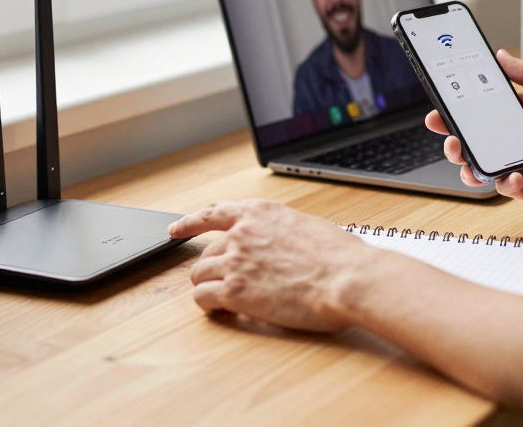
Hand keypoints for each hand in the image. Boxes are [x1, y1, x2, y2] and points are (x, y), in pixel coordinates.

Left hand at [169, 200, 376, 331]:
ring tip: (226, 300)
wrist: (347, 278)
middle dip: (213, 269)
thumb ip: (281, 232)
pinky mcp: (234, 291)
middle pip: (207, 252)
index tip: (175, 229)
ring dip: (209, 287)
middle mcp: (242, 233)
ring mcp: (235, 261)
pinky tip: (222, 310)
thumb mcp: (306, 227)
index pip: (212, 213)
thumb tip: (279, 245)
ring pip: (199, 275)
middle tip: (225, 283)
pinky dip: (208, 305)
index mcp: (260, 213)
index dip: (189, 222)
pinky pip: (202, 297)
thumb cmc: (340, 256)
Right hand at [426, 49, 522, 212]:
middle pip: (473, 134)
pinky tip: (514, 174)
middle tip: (441, 127)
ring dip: (464, 159)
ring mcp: (517, 162)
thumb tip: (502, 54)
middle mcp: (516, 137)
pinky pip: (499, 184)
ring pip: (478, 162)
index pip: (482, 105)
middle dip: (451, 131)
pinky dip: (501, 180)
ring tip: (462, 153)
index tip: (441, 99)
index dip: (459, 103)